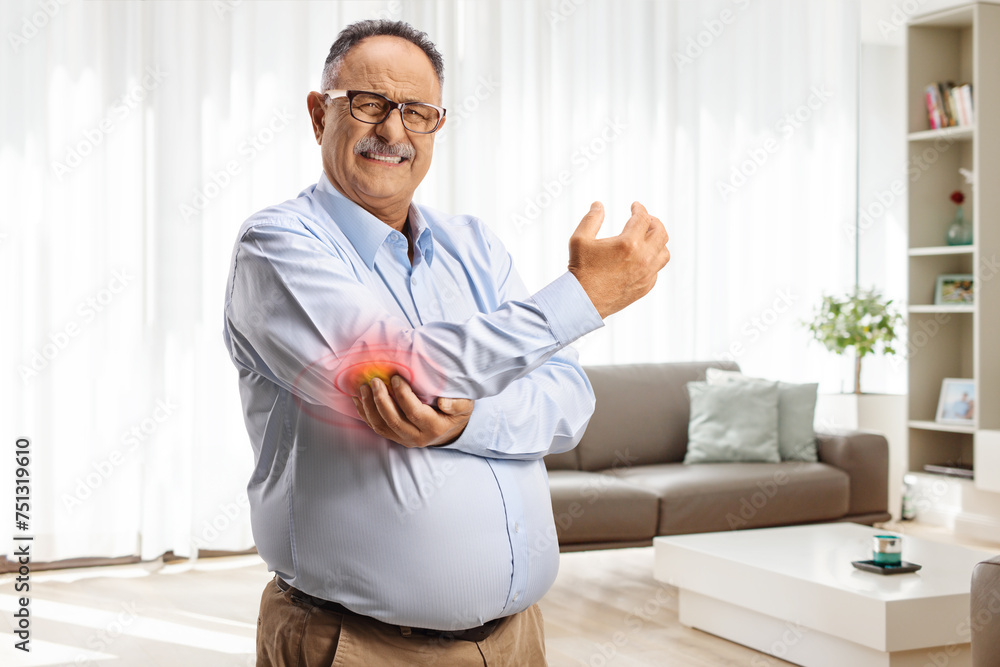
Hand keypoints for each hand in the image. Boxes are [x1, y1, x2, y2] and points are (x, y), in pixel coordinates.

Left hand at [353, 375, 474, 447]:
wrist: (451, 430)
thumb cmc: (457, 412)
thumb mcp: (466, 405)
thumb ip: (457, 404)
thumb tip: (443, 402)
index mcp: (434, 427)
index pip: (414, 412)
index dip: (402, 395)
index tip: (395, 377)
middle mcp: (417, 437)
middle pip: (394, 421)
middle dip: (381, 400)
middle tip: (374, 380)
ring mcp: (404, 439)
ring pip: (381, 426)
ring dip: (369, 407)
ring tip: (363, 387)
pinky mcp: (395, 438)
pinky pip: (376, 428)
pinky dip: (365, 414)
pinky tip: (358, 399)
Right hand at [568, 201, 669, 318]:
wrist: (583, 301)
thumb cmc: (580, 271)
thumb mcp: (580, 239)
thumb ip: (591, 219)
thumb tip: (598, 205)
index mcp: (628, 243)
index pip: (643, 218)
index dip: (639, 209)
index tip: (635, 206)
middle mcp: (642, 258)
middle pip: (660, 233)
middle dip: (653, 222)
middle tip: (645, 219)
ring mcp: (646, 274)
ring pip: (664, 252)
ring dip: (657, 241)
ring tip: (647, 238)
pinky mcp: (645, 287)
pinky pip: (656, 270)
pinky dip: (652, 260)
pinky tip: (641, 258)